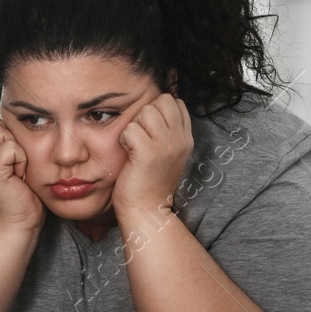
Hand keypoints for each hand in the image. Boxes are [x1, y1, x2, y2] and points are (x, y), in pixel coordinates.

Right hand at [0, 113, 43, 231]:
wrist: (18, 221)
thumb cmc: (22, 193)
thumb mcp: (15, 161)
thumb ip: (9, 142)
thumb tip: (18, 121)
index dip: (4, 130)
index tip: (12, 156)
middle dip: (11, 138)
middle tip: (15, 164)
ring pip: (2, 131)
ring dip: (17, 149)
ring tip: (17, 169)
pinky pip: (10, 147)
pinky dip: (20, 159)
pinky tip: (18, 176)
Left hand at [111, 93, 192, 217]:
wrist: (147, 211)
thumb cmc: (150, 182)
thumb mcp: (168, 153)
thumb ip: (167, 131)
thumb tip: (153, 108)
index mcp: (186, 138)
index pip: (175, 102)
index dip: (158, 111)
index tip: (151, 133)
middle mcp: (180, 139)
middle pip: (162, 100)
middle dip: (146, 114)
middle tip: (141, 138)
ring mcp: (166, 145)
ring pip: (146, 111)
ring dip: (134, 126)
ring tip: (134, 146)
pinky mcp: (148, 153)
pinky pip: (130, 128)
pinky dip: (124, 139)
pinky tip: (128, 154)